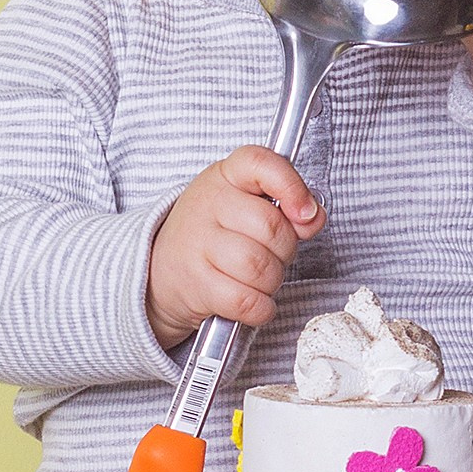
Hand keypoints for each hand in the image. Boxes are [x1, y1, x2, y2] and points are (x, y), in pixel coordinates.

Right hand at [146, 150, 325, 349]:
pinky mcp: (196, 284)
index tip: (305, 212)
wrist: (158, 272)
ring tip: (261, 279)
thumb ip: (285, 205)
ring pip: (260, 266)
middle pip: (271, 226)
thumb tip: (313, 217)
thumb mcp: (244, 205)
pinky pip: (246, 300)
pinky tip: (254, 302)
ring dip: (272, 281)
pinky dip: (260, 308)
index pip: (259, 163)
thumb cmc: (213, 236)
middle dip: (286, 250)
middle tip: (274, 255)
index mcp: (224, 176)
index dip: (291, 186)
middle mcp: (208, 204)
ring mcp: (198, 244)